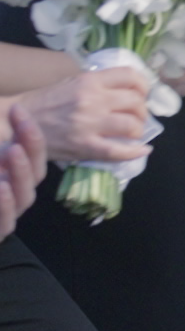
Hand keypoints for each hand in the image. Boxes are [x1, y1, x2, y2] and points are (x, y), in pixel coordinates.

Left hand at [0, 106, 44, 236]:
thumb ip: (1, 148)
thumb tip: (14, 111)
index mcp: (17, 175)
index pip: (32, 152)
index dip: (28, 131)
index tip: (17, 109)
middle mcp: (17, 192)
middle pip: (35, 172)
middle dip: (31, 146)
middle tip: (24, 125)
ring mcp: (9, 214)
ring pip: (24, 196)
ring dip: (21, 172)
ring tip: (14, 151)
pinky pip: (6, 221)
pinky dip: (5, 205)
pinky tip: (2, 188)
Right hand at [12, 68, 151, 168]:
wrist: (15, 123)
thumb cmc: (44, 103)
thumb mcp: (71, 83)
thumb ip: (98, 85)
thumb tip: (126, 91)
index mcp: (89, 81)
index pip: (130, 76)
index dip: (143, 86)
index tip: (142, 94)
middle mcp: (93, 99)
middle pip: (136, 102)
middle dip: (141, 111)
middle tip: (136, 117)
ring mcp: (89, 124)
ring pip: (132, 126)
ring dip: (138, 130)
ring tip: (133, 132)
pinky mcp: (85, 146)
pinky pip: (119, 151)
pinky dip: (135, 152)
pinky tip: (142, 150)